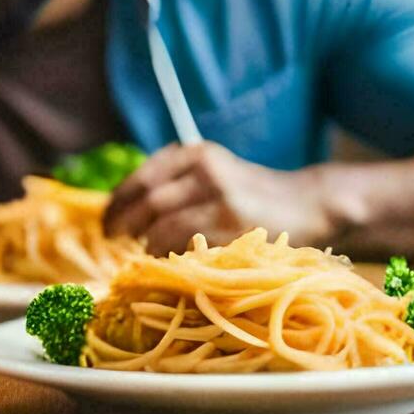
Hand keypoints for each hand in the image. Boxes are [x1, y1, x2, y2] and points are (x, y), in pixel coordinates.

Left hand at [104, 142, 339, 254]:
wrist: (308, 201)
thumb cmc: (251, 192)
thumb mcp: (214, 171)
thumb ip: (176, 180)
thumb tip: (126, 207)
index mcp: (197, 153)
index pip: (143, 177)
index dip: (118, 201)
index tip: (106, 219)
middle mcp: (206, 171)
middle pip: (148, 201)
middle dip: (123, 223)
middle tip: (112, 239)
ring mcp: (220, 199)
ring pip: (164, 226)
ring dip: (148, 244)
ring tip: (146, 251)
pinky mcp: (233, 226)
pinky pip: (187, 245)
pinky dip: (172, 255)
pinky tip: (170, 260)